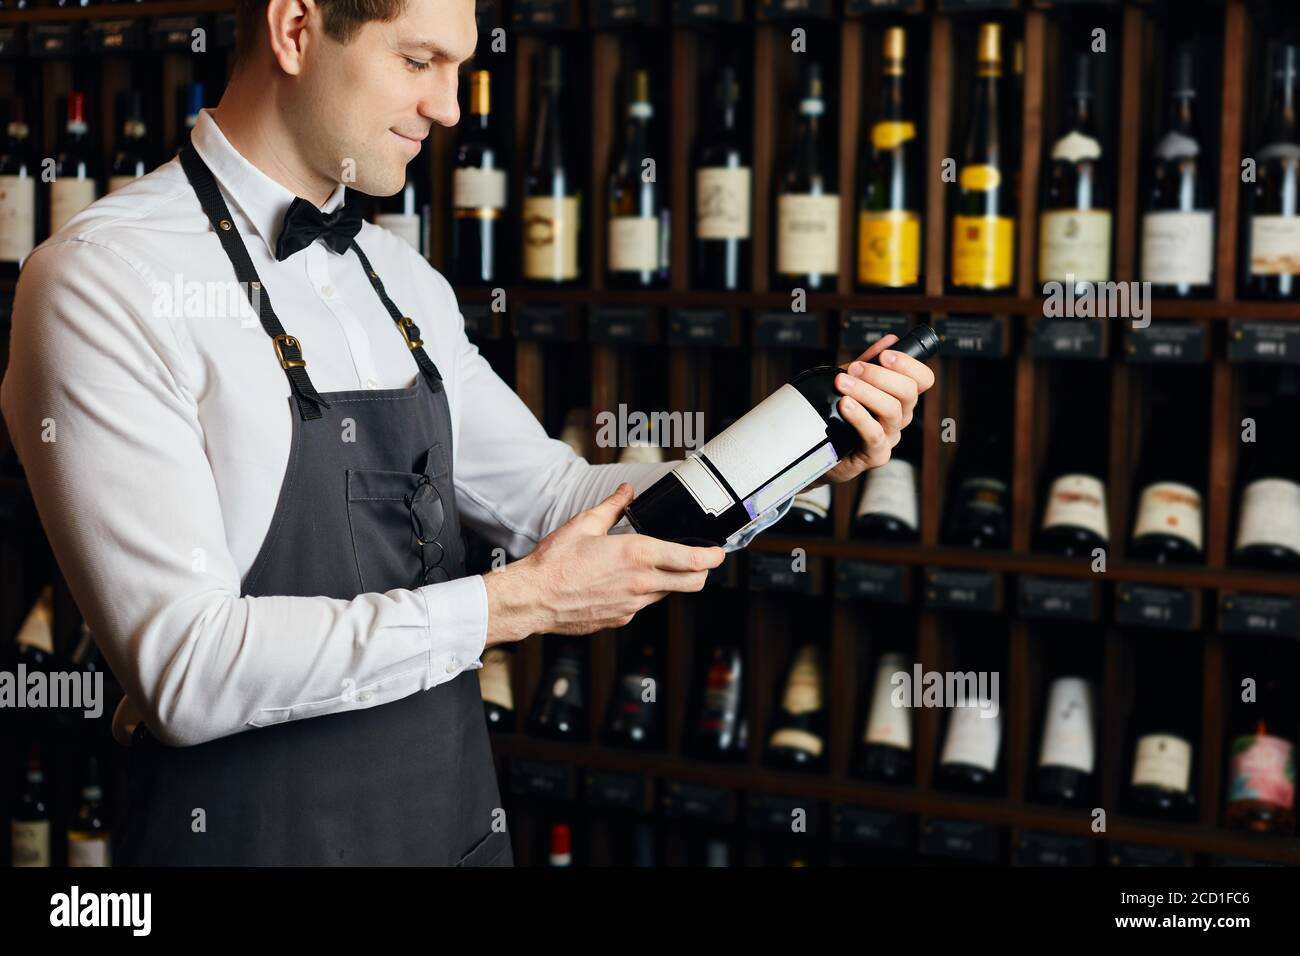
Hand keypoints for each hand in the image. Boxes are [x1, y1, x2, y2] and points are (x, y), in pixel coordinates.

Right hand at [481, 483, 724, 644]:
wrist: (533, 598)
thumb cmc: (555, 562)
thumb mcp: (585, 524)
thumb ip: (612, 507)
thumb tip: (626, 492)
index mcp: (637, 554)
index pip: (692, 560)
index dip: (712, 556)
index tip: (718, 552)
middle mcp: (641, 583)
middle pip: (692, 583)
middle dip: (701, 572)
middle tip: (699, 562)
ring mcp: (632, 605)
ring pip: (667, 594)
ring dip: (668, 582)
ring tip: (649, 567)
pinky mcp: (620, 618)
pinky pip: (642, 605)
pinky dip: (642, 594)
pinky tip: (622, 583)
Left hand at [812, 333, 936, 488]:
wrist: (821, 446)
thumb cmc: (840, 412)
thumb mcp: (853, 381)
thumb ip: (869, 361)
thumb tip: (890, 339)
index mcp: (901, 397)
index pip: (923, 378)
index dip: (909, 364)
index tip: (885, 355)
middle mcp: (901, 416)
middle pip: (908, 392)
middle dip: (879, 375)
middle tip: (853, 369)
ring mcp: (890, 435)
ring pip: (891, 410)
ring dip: (865, 392)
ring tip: (842, 383)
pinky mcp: (876, 454)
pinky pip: (874, 434)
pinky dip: (860, 416)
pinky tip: (845, 405)